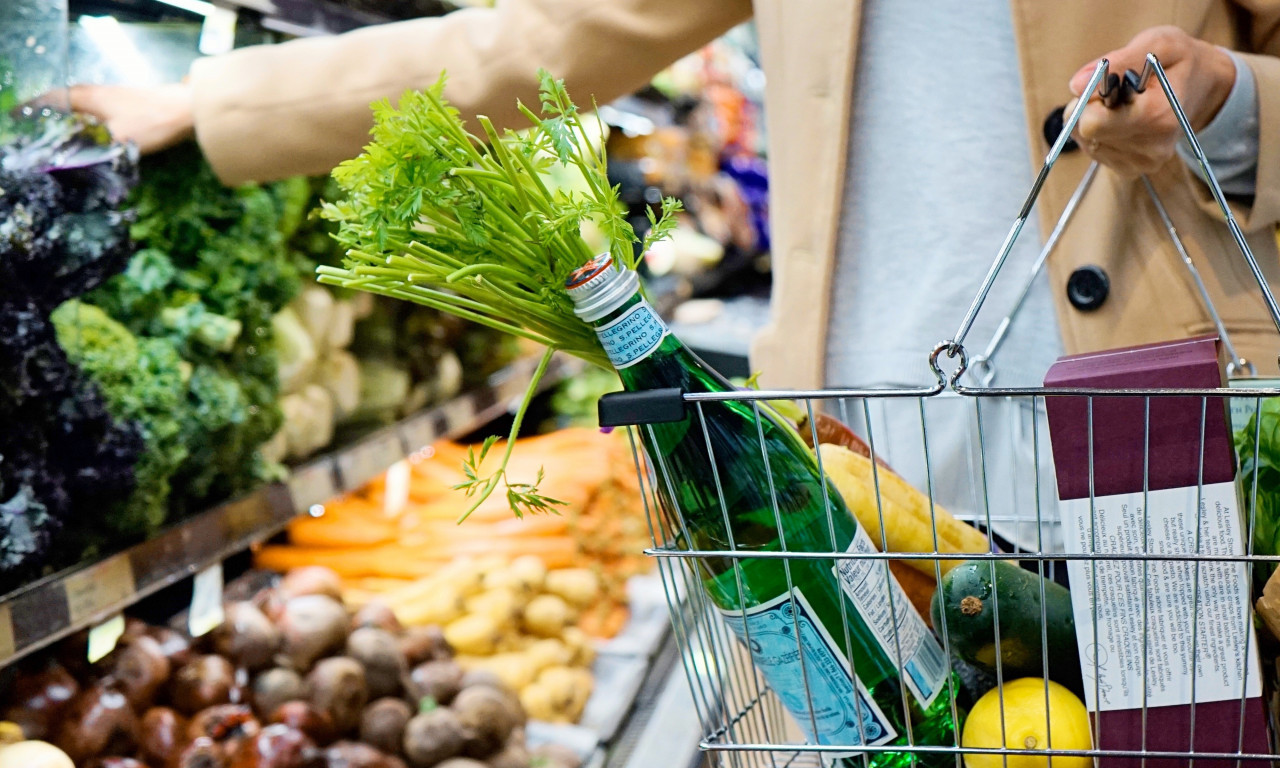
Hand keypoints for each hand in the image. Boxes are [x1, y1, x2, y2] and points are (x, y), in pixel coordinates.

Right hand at [28, 82, 194, 154]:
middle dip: (53, 111)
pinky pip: (101, 108)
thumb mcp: (118, 141)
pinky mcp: (131, 102)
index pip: (54, 98)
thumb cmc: (153, 123)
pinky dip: (91, 117)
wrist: (189, 109)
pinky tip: (96, 129)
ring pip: (86, 103)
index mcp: (90, 97)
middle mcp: (100, 91)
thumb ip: (93, 151)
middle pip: (68, 99)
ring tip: (64, 130)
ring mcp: (117, 95)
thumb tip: (72, 162)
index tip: (24, 116)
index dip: (36, 108)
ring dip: (73, 114)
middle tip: (41, 124)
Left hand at [1066, 26, 1235, 177]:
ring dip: (1095, 119)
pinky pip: (1094, 150)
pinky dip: (1100, 133)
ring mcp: (1142, 162)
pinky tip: (1122, 120)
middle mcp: (1151, 147)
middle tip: (1116, 92)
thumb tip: (1076, 84)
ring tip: (1123, 104)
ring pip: (1086, 142)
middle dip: (1090, 108)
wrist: (1204, 88)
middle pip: (1084, 133)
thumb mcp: (1158, 44)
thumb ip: (1118, 61)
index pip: (1092, 123)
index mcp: (1158, 116)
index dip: (1090, 99)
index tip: (1109, 83)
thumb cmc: (1179, 61)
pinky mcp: (1132, 170)